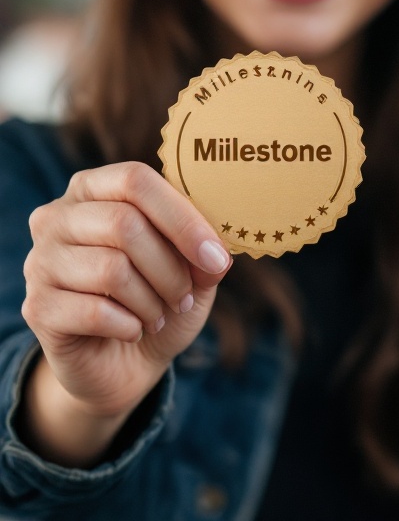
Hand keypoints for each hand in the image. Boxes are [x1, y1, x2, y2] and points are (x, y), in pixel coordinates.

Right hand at [22, 161, 230, 420]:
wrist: (123, 362)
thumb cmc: (159, 299)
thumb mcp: (192, 271)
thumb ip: (203, 252)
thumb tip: (215, 254)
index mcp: (94, 188)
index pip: (135, 180)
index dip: (181, 217)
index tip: (215, 257)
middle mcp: (58, 216)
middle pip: (124, 223)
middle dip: (169, 268)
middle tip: (184, 296)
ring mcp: (41, 260)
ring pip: (112, 269)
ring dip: (151, 300)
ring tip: (158, 314)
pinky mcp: (38, 306)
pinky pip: (94, 311)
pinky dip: (129, 326)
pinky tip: (132, 331)